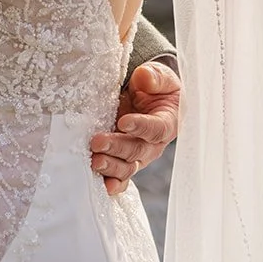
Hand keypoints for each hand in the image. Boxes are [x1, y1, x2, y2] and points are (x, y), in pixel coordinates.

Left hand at [91, 61, 181, 193]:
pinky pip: (120, 176)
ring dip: (110, 166)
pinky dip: (112, 183)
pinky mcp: (124, 160)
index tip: (123, 121)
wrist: (150, 97)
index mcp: (168, 123)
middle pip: (137, 150)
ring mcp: (139, 155)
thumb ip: (155, 76)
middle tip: (97, 142)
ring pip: (127, 166)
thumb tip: (144, 78)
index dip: (141, 126)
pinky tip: (101, 185)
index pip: (156, 128)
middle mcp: (154, 144)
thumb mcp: (159, 76)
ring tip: (94, 161)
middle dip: (117, 148)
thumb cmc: (156, 87)